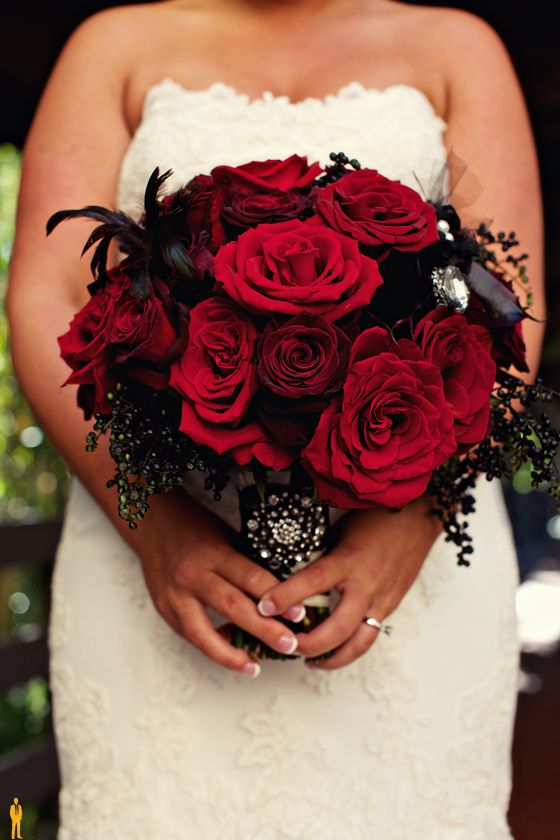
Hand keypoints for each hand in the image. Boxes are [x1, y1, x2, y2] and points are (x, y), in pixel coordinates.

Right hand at [134, 489, 304, 676]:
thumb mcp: (225, 536)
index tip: (299, 613)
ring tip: (254, 666)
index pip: (250, 578)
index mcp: (214, 552)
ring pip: (204, 632)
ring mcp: (175, 594)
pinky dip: (211, 648)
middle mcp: (193, 575)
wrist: (150, 522)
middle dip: (264, 630)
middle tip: (289, 645)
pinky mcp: (164, 608)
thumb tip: (280, 591)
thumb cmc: (194, 526)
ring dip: (231, 653)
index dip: (276, 598)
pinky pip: (190, 635)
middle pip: (233, 606)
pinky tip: (230, 658)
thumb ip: (245, 563)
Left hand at [257, 495, 441, 669]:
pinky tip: (334, 649)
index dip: (285, 597)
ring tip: (309, 662)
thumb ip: (320, 556)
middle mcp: (366, 586)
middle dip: (308, 645)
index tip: (263, 607)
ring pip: (357, 644)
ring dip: (332, 659)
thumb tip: (290, 574)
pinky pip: (370, 635)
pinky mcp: (391, 606)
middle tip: (286, 646)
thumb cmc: (375, 517)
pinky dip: (350, 647)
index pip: (312, 583)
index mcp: (348, 560)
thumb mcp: (340, 531)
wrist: (418, 517)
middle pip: (336, 629)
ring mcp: (382, 600)